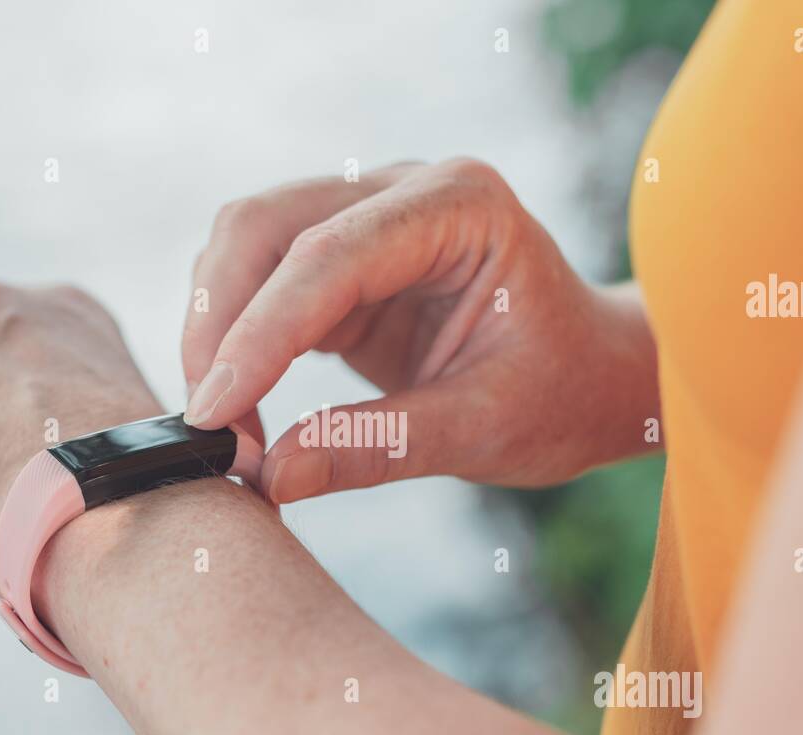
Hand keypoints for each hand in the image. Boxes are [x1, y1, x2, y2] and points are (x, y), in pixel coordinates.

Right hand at [181, 158, 658, 503]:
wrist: (590, 381)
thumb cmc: (561, 394)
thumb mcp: (485, 428)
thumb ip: (380, 445)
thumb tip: (271, 475)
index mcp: (459, 204)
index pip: (329, 255)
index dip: (259, 334)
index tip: (215, 414)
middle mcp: (403, 192)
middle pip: (263, 228)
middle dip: (219, 325)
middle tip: (212, 428)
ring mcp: (368, 218)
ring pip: (247, 250)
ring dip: (217, 334)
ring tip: (228, 430)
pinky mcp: (343, 264)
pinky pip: (261, 288)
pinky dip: (237, 344)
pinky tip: (240, 407)